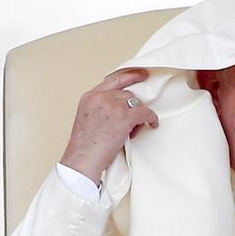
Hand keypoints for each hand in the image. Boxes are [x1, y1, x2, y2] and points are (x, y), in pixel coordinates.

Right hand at [60, 68, 157, 184]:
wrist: (82, 160)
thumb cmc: (84, 148)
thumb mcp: (88, 120)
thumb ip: (101, 109)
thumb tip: (120, 111)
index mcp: (89, 97)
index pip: (112, 80)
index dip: (129, 76)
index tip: (141, 74)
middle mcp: (100, 97)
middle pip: (126, 93)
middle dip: (132, 106)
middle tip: (135, 119)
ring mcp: (112, 105)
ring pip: (135, 103)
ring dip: (138, 116)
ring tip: (132, 130)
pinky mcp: (124, 116)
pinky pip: (144, 112)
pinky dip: (151, 118)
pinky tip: (152, 124)